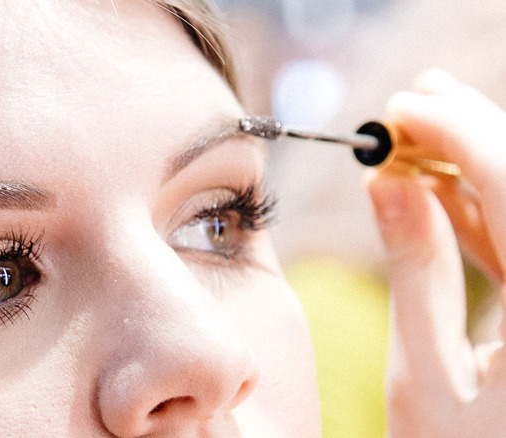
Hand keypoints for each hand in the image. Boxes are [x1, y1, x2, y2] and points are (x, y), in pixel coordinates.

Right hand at [367, 69, 505, 436]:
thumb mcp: (424, 378)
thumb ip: (413, 272)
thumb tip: (387, 182)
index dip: (459, 132)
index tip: (401, 107)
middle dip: (475, 130)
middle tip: (412, 100)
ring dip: (478, 163)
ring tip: (419, 132)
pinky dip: (484, 211)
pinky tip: (438, 190)